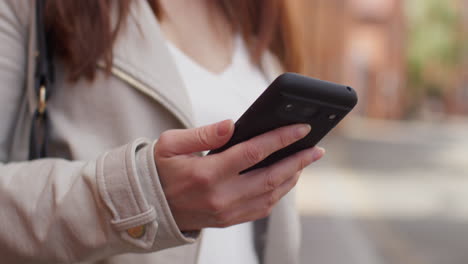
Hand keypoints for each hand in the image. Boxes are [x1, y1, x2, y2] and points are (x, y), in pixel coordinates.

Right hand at [154, 120, 323, 230]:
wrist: (149, 207)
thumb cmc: (159, 171)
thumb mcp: (170, 144)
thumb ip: (202, 133)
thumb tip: (232, 125)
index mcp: (206, 173)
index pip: (253, 152)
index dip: (281, 138)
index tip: (301, 129)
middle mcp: (221, 196)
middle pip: (272, 177)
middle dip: (299, 160)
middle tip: (317, 148)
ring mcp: (227, 212)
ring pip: (272, 195)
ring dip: (293, 177)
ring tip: (305, 161)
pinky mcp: (229, 220)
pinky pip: (263, 208)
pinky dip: (280, 193)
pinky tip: (286, 179)